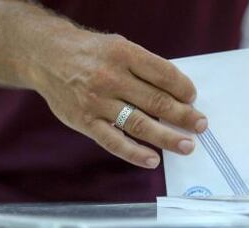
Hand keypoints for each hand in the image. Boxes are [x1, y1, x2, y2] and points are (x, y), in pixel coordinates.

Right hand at [34, 31, 207, 168]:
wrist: (48, 58)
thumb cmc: (89, 53)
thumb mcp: (117, 46)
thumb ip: (143, 67)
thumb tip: (174, 93)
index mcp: (123, 54)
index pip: (164, 74)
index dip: (183, 88)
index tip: (193, 98)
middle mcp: (111, 78)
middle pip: (157, 102)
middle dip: (184, 116)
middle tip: (201, 126)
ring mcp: (97, 102)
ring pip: (139, 124)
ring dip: (167, 137)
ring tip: (188, 146)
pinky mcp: (85, 122)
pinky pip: (113, 141)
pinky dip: (134, 153)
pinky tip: (153, 160)